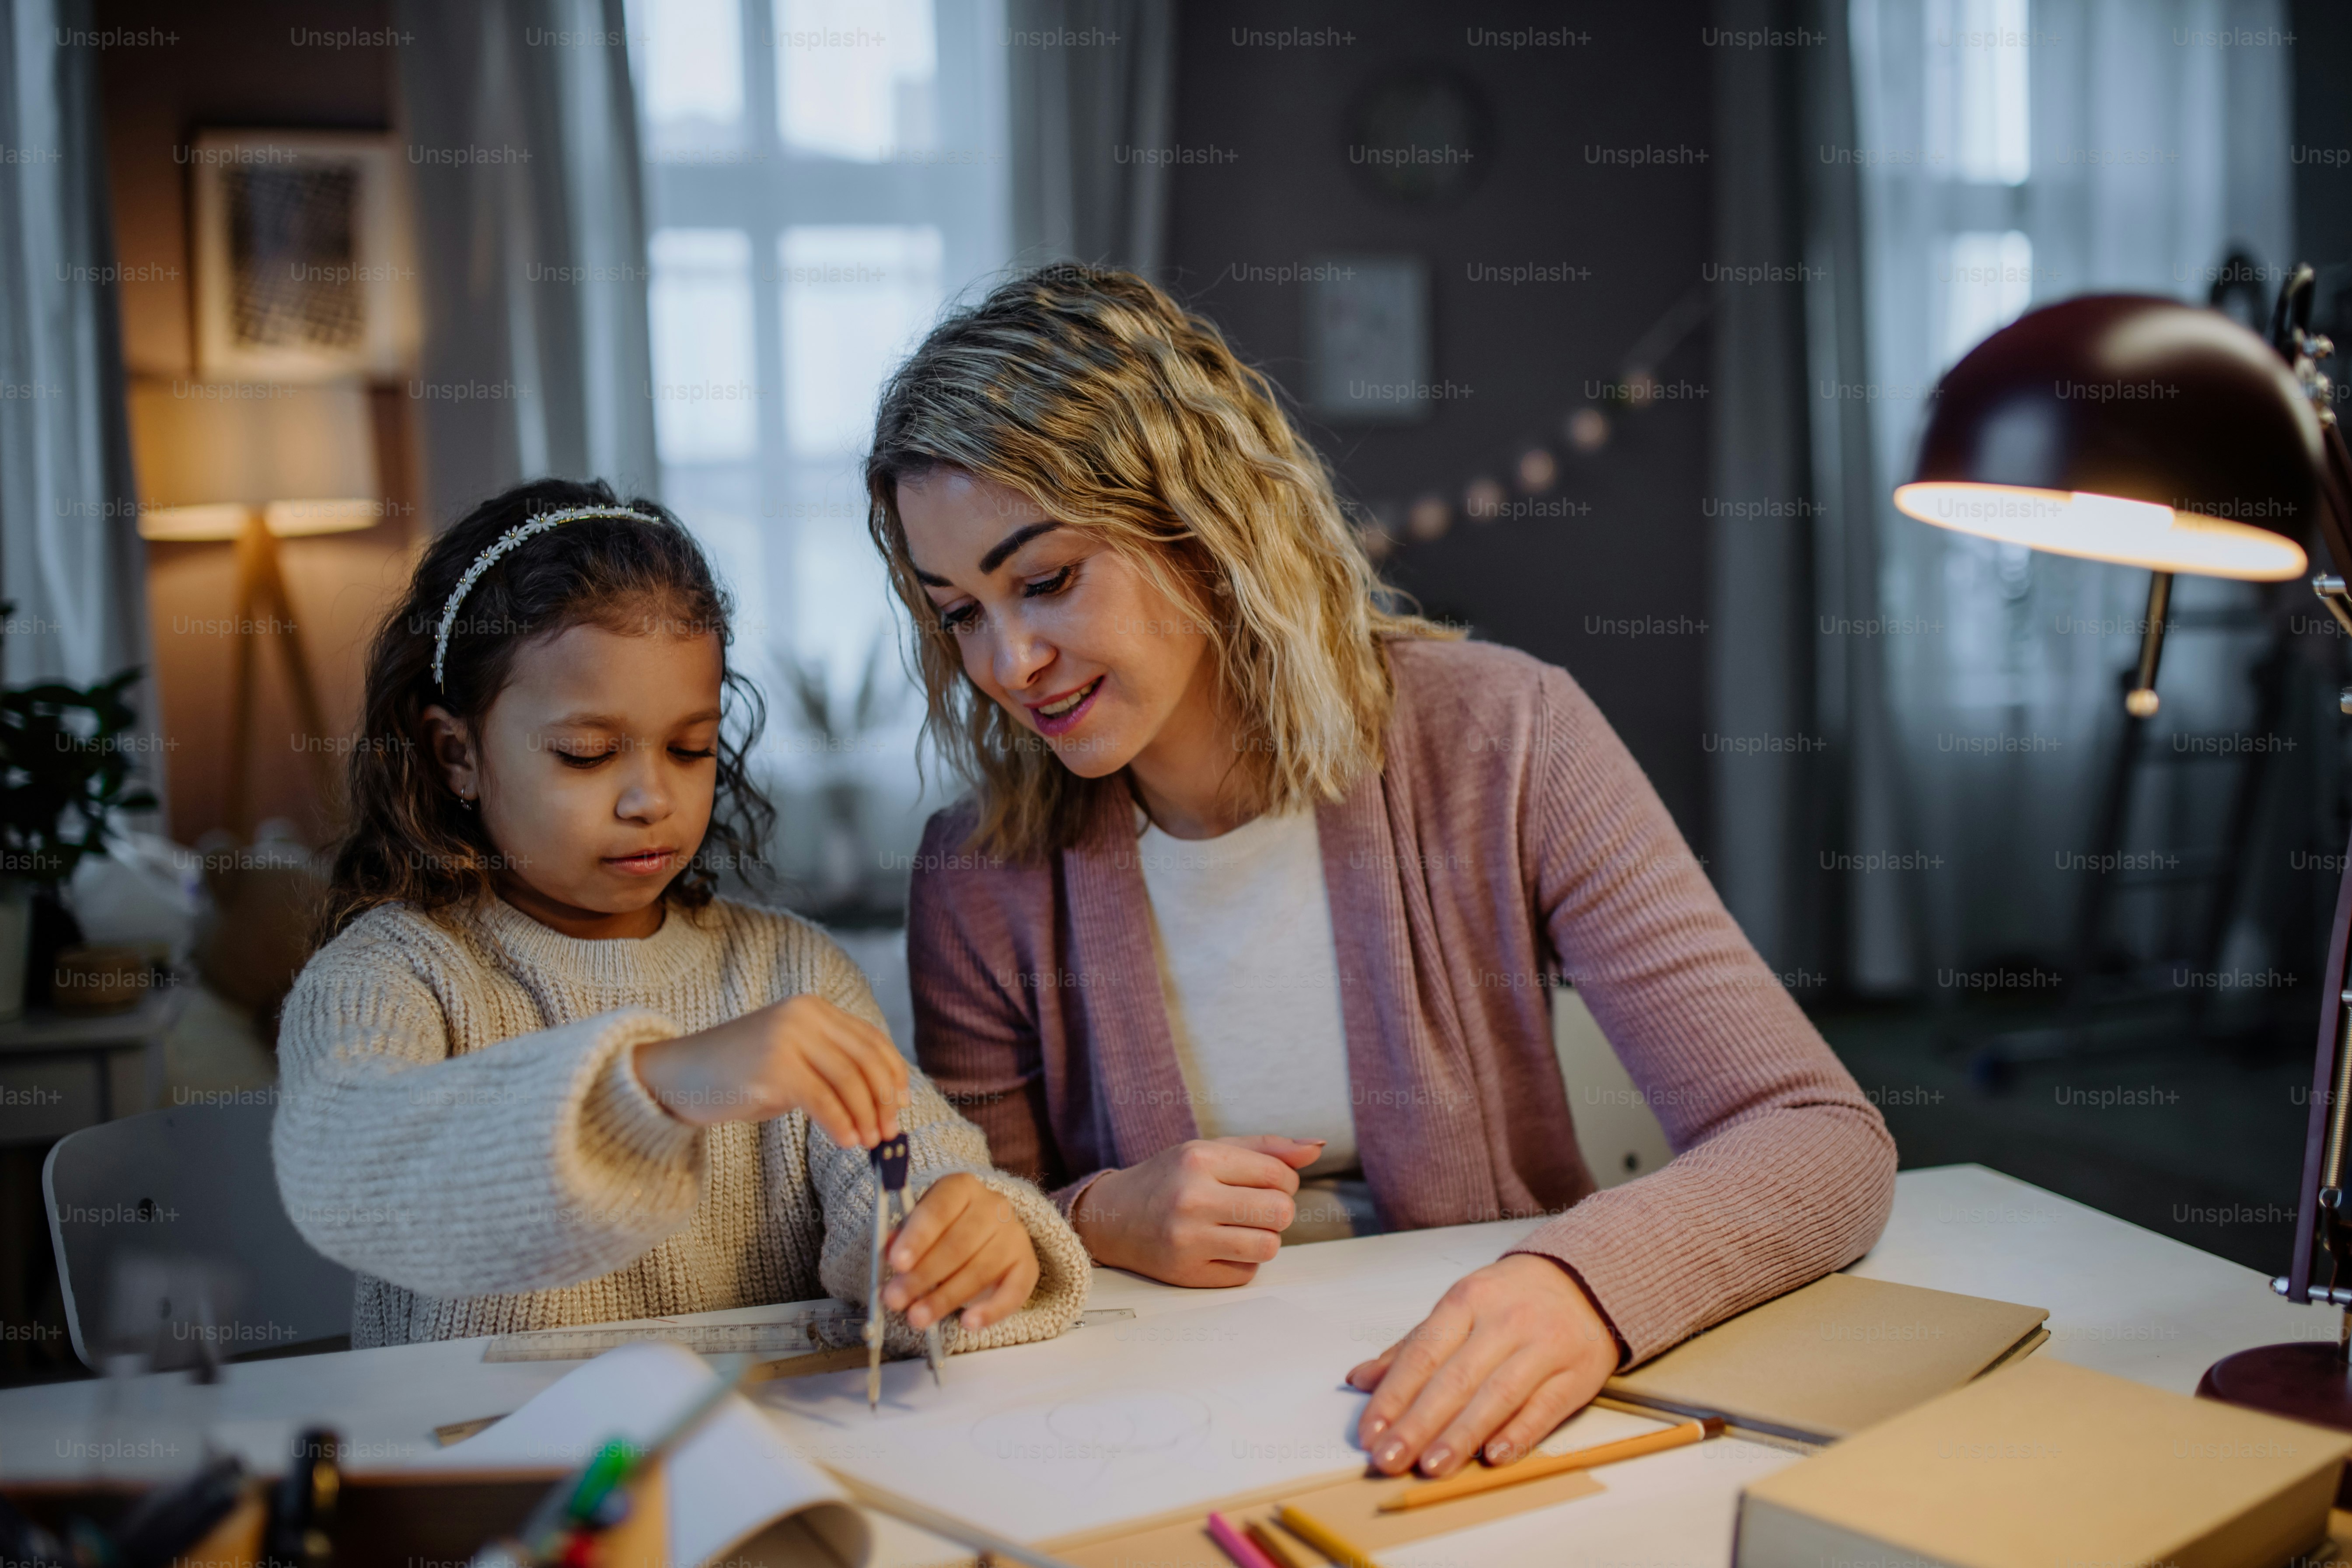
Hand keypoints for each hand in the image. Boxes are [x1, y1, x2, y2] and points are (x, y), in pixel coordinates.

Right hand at [630, 994, 909, 1147]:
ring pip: (849, 1079)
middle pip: (866, 1059)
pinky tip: (846, 1142)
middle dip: (884, 1099)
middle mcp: (803, 1015)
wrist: (677, 1075)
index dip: (893, 1073)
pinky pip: (822, 1099)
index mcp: (813, 1008)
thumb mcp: (790, 1058)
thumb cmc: (736, 1073)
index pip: (871, 1039)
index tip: (903, 1103)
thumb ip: (829, 1067)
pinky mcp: (772, 1068)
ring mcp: (787, 1039)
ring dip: (866, 1115)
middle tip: (889, 1132)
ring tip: (869, 1142)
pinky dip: (840, 1123)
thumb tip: (881, 1101)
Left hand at [879, 1172, 1039, 1330]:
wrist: (988, 1234)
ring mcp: (1014, 1235)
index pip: (938, 1209)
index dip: (917, 1237)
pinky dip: (991, 1310)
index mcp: (961, 1188)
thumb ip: (904, 1236)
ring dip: (945, 1298)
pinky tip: (969, 1323)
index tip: (896, 1264)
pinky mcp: (1027, 1264)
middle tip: (896, 1300)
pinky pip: (1014, 1291)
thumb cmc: (946, 1230)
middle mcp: (993, 1206)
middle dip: (923, 1276)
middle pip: (958, 1244)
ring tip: (918, 1318)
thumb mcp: (921, 1225)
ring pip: (980, 1270)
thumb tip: (888, 1249)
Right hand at [1070, 1135, 1323, 1285]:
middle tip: (1253, 1208)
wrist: (1111, 1218)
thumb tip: (1317, 1147)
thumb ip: (1267, 1149)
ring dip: (1262, 1239)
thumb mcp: (1210, 1151)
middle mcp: (1192, 1198)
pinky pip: (1246, 1274)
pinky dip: (1241, 1262)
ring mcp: (1187, 1239)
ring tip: (1238, 1228)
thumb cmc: (1169, 1179)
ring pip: (1269, 1247)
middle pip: (1281, 1212)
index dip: (1283, 1181)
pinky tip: (1216, 1247)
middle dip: (1277, 1211)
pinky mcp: (1186, 1274)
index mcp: (1200, 1159)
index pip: (1280, 1175)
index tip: (1261, 1183)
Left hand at [1347, 1254, 1618, 1477]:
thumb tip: (1360, 1379)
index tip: (1369, 1433)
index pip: (1423, 1353)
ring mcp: (1543, 1347)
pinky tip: (1493, 1457)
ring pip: (1497, 1395)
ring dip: (1461, 1434)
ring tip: (1431, 1466)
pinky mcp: (1576, 1374)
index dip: (1393, 1395)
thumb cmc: (1510, 1300)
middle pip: (1455, 1378)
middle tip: (1389, 1459)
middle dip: (1418, 1423)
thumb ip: (1412, 1347)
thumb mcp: (1459, 1308)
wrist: (1585, 1281)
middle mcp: (1504, 1321)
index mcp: (1467, 1300)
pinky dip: (1518, 1433)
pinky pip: (1544, 1407)